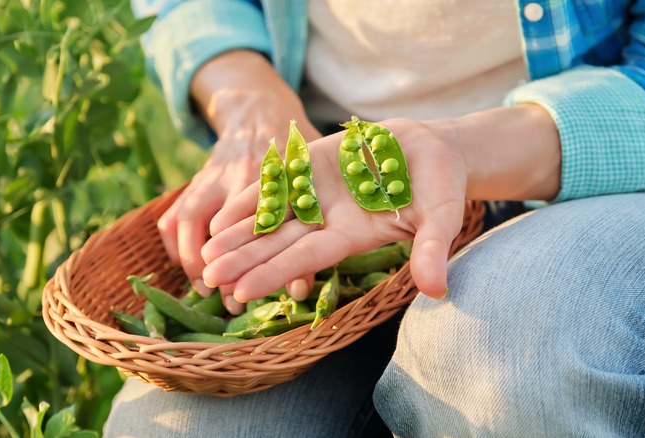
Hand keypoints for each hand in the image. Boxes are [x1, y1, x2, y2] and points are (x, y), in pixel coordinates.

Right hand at [157, 51, 320, 313]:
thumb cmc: (295, 152)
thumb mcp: (309, 179)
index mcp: (262, 171)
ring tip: (206, 288)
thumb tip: (300, 287)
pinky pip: (172, 217)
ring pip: (184, 220)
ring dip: (190, 259)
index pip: (249, 221)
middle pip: (207, 223)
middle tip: (227, 299)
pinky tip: (190, 268)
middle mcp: (228, 174)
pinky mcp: (192, 184)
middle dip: (211, 265)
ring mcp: (205, 178)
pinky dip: (176, 246)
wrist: (257, 114)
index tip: (252, 293)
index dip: (249, 261)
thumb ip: (307, 228)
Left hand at [201, 118, 468, 300]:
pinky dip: (247, 199)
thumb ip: (430, 249)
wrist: (429, 151)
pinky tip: (218, 217)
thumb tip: (436, 290)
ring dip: (236, 236)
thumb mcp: (440, 217)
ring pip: (269, 218)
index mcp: (351, 236)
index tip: (240, 292)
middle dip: (243, 261)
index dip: (273, 273)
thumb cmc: (440, 187)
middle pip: (277, 244)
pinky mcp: (309, 166)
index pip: (305, 259)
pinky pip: (273, 184)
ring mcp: (315, 194)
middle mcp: (326, 220)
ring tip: (203, 254)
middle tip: (207, 279)